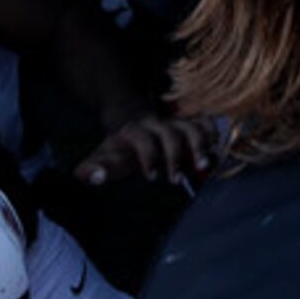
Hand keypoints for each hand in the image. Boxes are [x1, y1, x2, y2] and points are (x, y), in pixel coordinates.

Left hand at [76, 112, 218, 184]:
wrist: (134, 119)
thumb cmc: (121, 147)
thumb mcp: (105, 154)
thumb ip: (95, 166)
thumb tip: (83, 175)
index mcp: (137, 131)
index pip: (144, 140)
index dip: (148, 157)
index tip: (152, 176)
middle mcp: (159, 125)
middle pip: (172, 134)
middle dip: (176, 155)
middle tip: (175, 179)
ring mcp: (177, 123)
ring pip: (193, 127)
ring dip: (200, 146)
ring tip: (204, 167)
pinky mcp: (191, 124)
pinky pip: (206, 124)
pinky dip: (214, 135)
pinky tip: (216, 151)